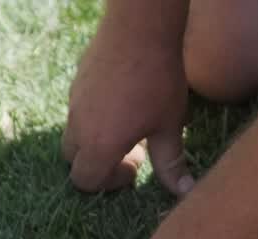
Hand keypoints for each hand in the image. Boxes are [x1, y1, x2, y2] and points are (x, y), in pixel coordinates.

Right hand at [61, 22, 193, 195]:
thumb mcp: (169, 125)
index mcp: (99, 145)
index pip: (86, 182)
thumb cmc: (158, 80)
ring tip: (126, 125)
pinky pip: (77, 112)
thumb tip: (184, 190)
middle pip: (74, 162)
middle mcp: (79, 128)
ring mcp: (73, 104)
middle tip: (130, 151)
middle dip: (98, 164)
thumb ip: (170, 162)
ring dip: (94, 141)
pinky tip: (121, 101)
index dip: (109, 182)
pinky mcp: (76, 84)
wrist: (139, 29)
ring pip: (73, 136)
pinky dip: (92, 119)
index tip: (136, 165)